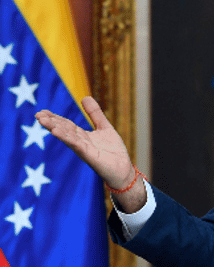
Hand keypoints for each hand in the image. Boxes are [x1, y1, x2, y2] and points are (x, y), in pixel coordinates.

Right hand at [36, 96, 146, 211]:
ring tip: (43, 121)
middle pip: (64, 130)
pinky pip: (77, 145)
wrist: (123, 169)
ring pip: (67, 137)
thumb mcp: (104, 127)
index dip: (55, 118)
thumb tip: (85, 97)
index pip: (66, 125)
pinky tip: (57, 132)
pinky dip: (67, 138)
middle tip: (37, 114)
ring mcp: (84, 149)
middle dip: (51, 123)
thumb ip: (95, 114)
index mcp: (82, 136)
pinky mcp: (90, 155)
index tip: (42, 111)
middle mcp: (80, 142)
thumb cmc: (113, 151)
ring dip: (55, 128)